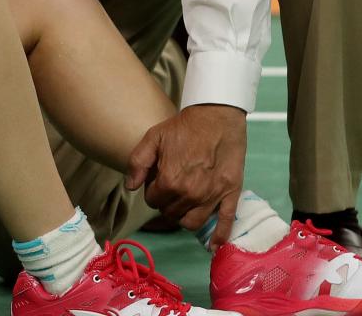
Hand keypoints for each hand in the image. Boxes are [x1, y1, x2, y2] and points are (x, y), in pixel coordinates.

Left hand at [125, 103, 247, 248]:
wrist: (217, 116)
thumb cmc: (184, 126)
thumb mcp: (152, 138)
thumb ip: (137, 163)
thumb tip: (131, 187)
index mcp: (170, 181)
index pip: (153, 201)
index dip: (152, 190)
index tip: (158, 178)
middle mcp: (190, 194)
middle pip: (170, 213)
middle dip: (166, 202)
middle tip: (171, 186)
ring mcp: (212, 196)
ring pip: (191, 222)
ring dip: (183, 216)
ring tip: (183, 204)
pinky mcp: (230, 194)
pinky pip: (225, 223)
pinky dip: (219, 237)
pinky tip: (214, 246)